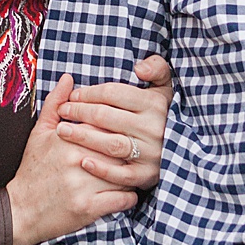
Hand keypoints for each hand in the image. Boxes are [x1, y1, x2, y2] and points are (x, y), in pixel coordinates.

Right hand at [6, 75, 140, 244]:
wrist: (20, 209)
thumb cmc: (33, 169)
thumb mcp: (39, 133)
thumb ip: (55, 104)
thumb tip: (69, 78)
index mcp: (68, 137)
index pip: (106, 123)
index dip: (118, 127)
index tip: (124, 130)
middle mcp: (77, 158)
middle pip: (120, 146)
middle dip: (130, 149)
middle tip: (136, 150)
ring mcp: (84, 184)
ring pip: (126, 172)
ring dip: (133, 173)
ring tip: (133, 171)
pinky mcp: (89, 208)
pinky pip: (124, 199)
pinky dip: (129, 196)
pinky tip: (125, 191)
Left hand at [56, 53, 171, 190]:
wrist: (182, 152)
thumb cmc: (161, 115)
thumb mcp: (164, 88)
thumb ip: (157, 68)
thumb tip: (139, 69)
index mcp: (155, 104)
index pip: (113, 94)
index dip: (89, 93)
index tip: (73, 95)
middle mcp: (153, 128)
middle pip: (106, 117)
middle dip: (79, 112)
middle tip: (63, 111)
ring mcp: (151, 153)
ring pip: (111, 144)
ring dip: (83, 136)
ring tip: (62, 131)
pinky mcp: (147, 175)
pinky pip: (122, 174)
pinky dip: (102, 169)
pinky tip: (84, 161)